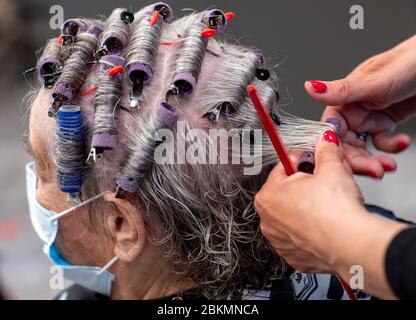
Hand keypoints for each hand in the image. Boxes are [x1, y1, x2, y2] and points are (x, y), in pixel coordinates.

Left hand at [255, 130, 366, 273]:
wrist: (351, 245)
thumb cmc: (335, 211)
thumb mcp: (332, 169)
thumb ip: (325, 151)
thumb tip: (325, 140)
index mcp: (267, 195)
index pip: (284, 166)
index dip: (304, 160)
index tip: (314, 159)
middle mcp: (268, 220)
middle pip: (288, 191)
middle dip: (306, 184)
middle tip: (325, 182)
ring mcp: (279, 240)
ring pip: (294, 215)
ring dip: (308, 207)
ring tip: (328, 205)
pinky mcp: (294, 256)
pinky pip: (301, 236)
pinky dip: (312, 230)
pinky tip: (326, 225)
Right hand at [305, 34, 415, 177]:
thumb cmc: (408, 62)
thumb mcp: (372, 81)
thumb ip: (340, 91)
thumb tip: (311, 88)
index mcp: (343, 100)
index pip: (330, 130)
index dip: (333, 148)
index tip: (341, 162)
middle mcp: (353, 110)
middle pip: (345, 144)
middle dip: (357, 160)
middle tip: (373, 170)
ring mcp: (369, 117)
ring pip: (362, 147)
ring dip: (374, 159)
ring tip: (387, 165)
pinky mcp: (386, 123)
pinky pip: (382, 143)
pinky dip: (392, 147)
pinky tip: (402, 142)